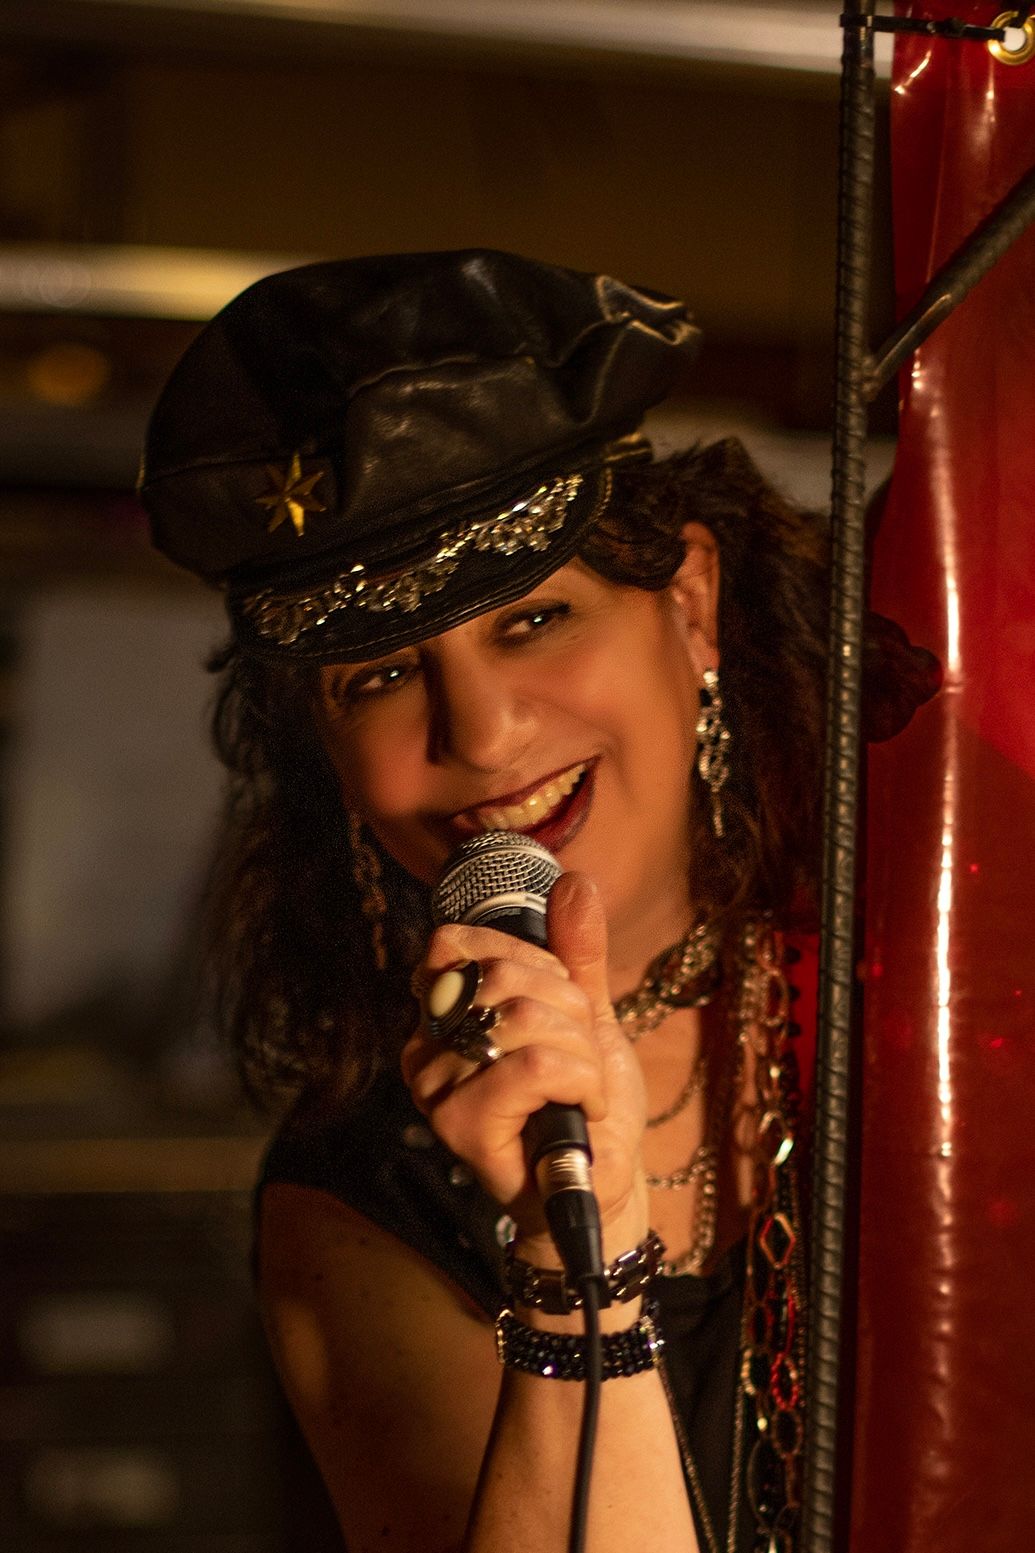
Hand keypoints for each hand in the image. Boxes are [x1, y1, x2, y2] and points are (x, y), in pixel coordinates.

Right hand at [401, 872, 646, 1245]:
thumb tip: (575, 881)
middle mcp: (424, 1045)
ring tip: (585, 1089)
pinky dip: (581, 1082)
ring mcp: (435, 1086)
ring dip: (583, 1054)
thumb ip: (575, 951)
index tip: (560, 1004)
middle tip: (582, 1057)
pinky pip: (535, 1064)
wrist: (601, 1181)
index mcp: (442, 1013)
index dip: (529, 960)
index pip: (458, 942)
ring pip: (523, 1018)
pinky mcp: (458, 1123)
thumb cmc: (583, 1101)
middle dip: (570, 1010)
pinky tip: (584, 1110)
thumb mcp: (586, 1014)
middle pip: (501, 975)